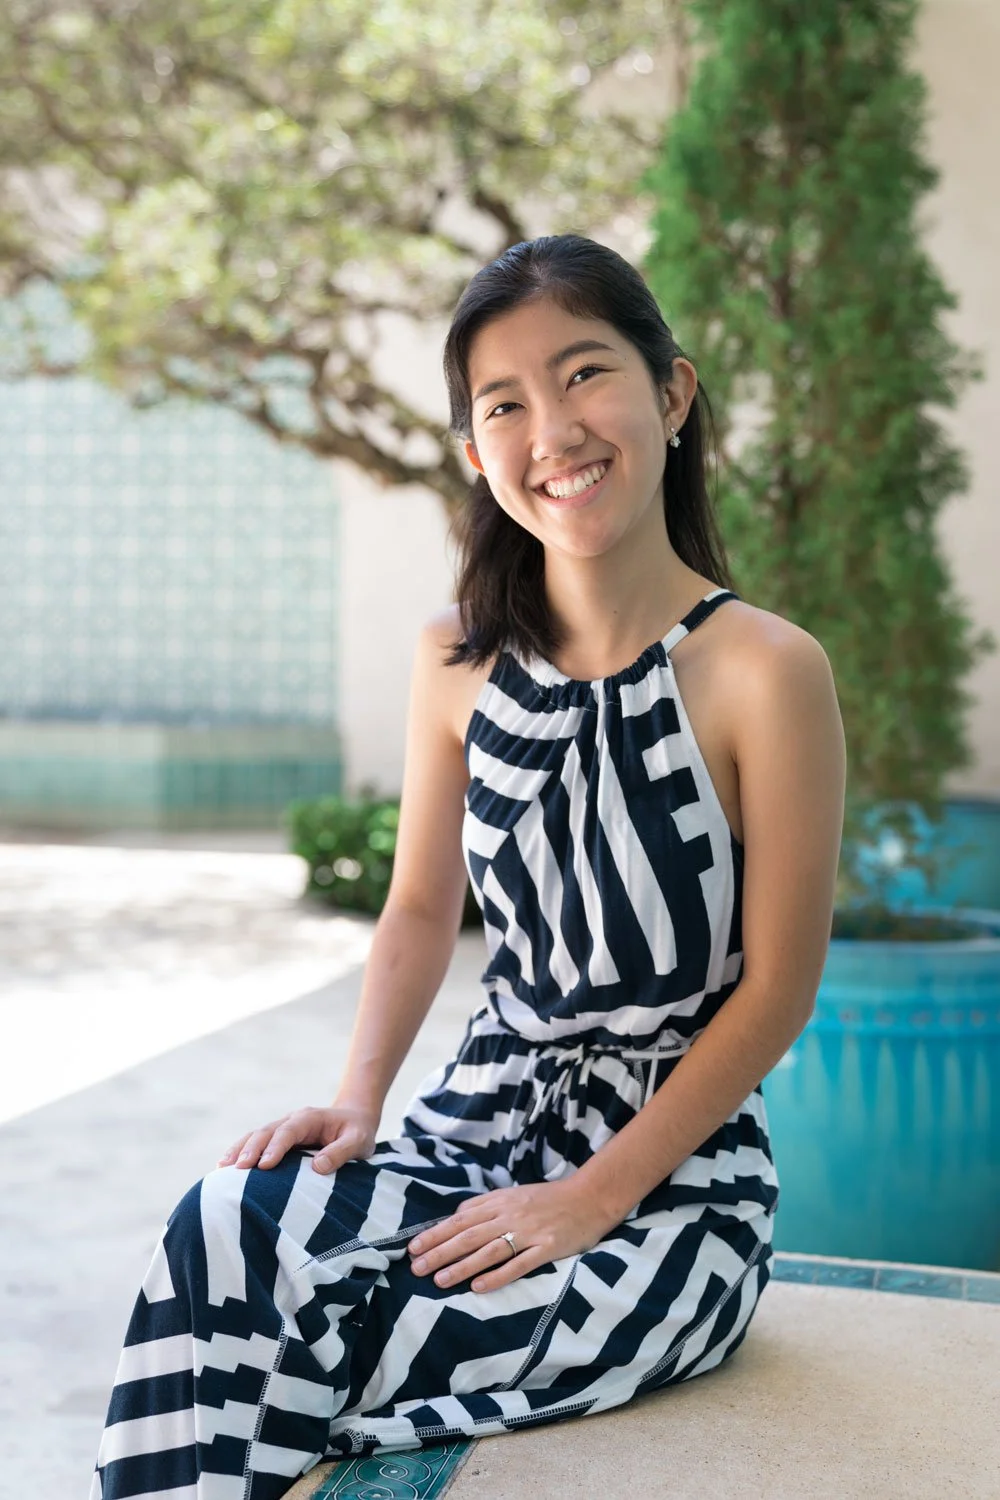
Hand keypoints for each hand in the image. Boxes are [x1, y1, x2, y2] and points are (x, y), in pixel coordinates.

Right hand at [218, 1103, 378, 1173]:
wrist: (354, 1119)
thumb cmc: (357, 1132)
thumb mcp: (358, 1141)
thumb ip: (341, 1152)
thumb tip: (317, 1167)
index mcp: (310, 1118)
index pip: (289, 1131)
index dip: (276, 1147)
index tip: (264, 1165)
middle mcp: (292, 1120)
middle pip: (267, 1132)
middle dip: (251, 1149)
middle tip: (238, 1169)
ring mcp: (283, 1129)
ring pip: (256, 1136)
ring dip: (239, 1150)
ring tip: (222, 1168)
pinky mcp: (278, 1140)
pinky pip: (256, 1144)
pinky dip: (240, 1152)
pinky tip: (225, 1167)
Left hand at [407, 1178, 612, 1293]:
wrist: (590, 1197)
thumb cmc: (549, 1199)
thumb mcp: (515, 1194)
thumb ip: (486, 1204)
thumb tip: (457, 1215)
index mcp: (501, 1201)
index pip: (460, 1219)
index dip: (436, 1233)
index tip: (413, 1248)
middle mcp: (511, 1215)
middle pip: (469, 1235)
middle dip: (440, 1252)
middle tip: (416, 1268)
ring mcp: (529, 1232)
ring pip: (489, 1251)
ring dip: (462, 1266)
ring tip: (440, 1280)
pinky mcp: (547, 1248)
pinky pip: (519, 1264)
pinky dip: (497, 1276)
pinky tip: (478, 1287)